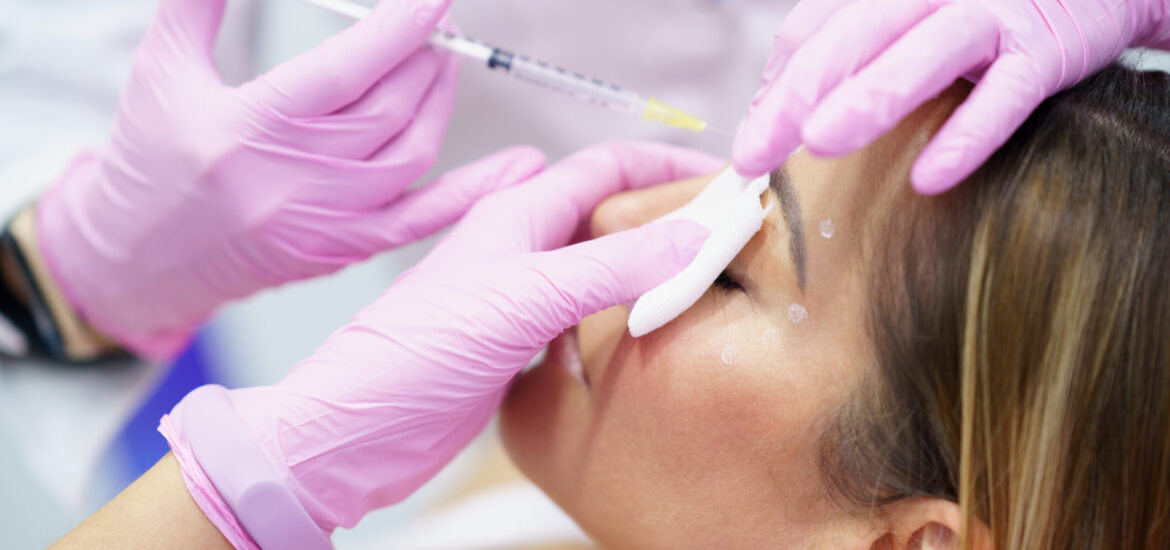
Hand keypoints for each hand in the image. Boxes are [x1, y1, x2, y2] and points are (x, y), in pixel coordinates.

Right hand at [35, 0, 467, 360]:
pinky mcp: (345, 248)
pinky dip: (474, 192)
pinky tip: (518, 168)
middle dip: (422, 57)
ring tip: (441, 64)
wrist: (140, 258)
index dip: (398, 27)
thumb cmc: (151, 162)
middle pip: (389, 108)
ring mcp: (326, 220)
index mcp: (248, 130)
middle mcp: (294, 180)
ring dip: (439, 102)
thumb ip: (199, 5)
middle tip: (433, 24)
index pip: (345, 69)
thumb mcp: (162, 69)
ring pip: (411, 153)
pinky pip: (423, 219)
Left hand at [160, 142, 720, 545]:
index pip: (605, 168)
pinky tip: (642, 334)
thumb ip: (609, 266)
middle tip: (721, 236)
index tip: (721, 180)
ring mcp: (517, 297)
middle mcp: (519, 248)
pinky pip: (583, 316)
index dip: (664, 167)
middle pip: (606, 215)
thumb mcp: (524, 297)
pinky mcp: (515, 343)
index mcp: (517, 215)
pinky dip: (620, 316)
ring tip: (697, 282)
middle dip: (663, 217)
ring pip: (598, 267)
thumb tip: (688, 235)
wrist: (360, 430)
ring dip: (646, 268)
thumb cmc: (415, 353)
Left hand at [733, 0, 1169, 193]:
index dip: (775, 84)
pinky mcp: (1044, 48)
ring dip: (869, 98)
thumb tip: (772, 108)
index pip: (813, 27)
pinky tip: (929, 178)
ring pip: (923, 51)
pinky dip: (966, 135)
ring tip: (820, 144)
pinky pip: (1005, 94)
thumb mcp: (908, 20)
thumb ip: (847, 54)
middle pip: (852, 36)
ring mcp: (992, 12)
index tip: (750, 141)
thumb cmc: (985, 12)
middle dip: (796, 96)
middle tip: (755, 154)